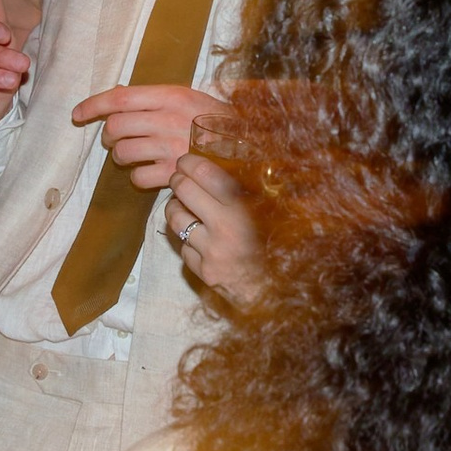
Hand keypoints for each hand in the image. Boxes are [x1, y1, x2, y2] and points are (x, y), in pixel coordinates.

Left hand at [68, 84, 238, 193]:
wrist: (251, 149)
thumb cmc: (218, 122)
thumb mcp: (190, 98)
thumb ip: (156, 98)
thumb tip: (119, 96)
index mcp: (171, 96)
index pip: (119, 98)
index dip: (93, 105)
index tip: (77, 114)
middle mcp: (168, 120)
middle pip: (115, 127)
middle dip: (109, 136)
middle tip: (116, 139)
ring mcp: (171, 149)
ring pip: (122, 153)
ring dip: (122, 157)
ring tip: (135, 155)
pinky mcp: (175, 175)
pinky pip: (139, 177)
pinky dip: (139, 176)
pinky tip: (151, 172)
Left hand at [167, 148, 264, 303]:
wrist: (274, 289)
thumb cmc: (275, 246)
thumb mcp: (268, 213)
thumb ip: (248, 191)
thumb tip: (226, 165)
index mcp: (243, 208)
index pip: (206, 174)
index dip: (190, 163)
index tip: (186, 161)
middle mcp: (224, 228)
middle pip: (184, 191)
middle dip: (178, 181)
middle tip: (179, 179)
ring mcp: (210, 251)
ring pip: (176, 218)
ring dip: (176, 208)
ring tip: (182, 205)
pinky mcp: (202, 271)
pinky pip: (183, 247)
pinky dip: (187, 240)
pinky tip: (197, 238)